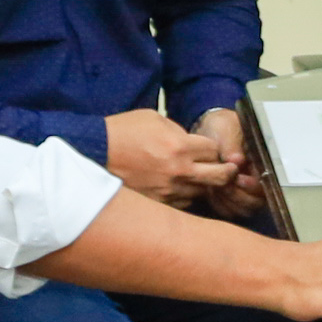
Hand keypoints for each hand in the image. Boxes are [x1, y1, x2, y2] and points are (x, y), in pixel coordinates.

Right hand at [104, 107, 241, 203]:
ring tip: (193, 176)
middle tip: (226, 170)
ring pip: (202, 192)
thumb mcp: (154, 118)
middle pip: (220, 177)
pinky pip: (183, 203)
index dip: (214, 149)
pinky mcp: (158, 203)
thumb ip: (179, 130)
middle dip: (225, 171)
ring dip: (201, 184)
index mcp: (179, 146)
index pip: (215, 150)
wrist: (95, 152)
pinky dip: (184, 195)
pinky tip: (176, 186)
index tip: (210, 150)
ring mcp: (169, 190)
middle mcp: (178, 171)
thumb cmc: (123, 132)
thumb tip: (193, 142)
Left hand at [188, 107, 267, 216]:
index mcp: (263, 161)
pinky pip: (230, 210)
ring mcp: (246, 190)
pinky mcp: (232, 197)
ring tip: (215, 187)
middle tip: (222, 185)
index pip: (266, 183)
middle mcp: (258, 178)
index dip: (253, 185)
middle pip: (256, 201)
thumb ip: (232, 144)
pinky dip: (220, 204)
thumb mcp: (226, 127)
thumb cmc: (222, 127)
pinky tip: (210, 192)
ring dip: (228, 201)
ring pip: (244, 209)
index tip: (237, 179)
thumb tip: (237, 160)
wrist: (209, 131)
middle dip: (238, 195)